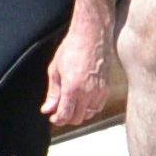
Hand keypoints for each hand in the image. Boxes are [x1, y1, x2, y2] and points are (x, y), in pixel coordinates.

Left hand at [42, 0, 122, 133]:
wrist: (92, 35)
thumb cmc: (72, 48)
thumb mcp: (55, 70)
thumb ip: (52, 93)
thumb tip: (47, 110)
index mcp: (72, 88)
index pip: (65, 115)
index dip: (57, 120)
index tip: (52, 117)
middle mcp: (88, 92)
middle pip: (78, 118)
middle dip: (67, 118)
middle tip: (59, 110)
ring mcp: (100, 91)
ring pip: (89, 114)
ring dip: (79, 113)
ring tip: (70, 104)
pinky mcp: (107, 88)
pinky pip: (98, 106)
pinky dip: (89, 107)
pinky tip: (82, 99)